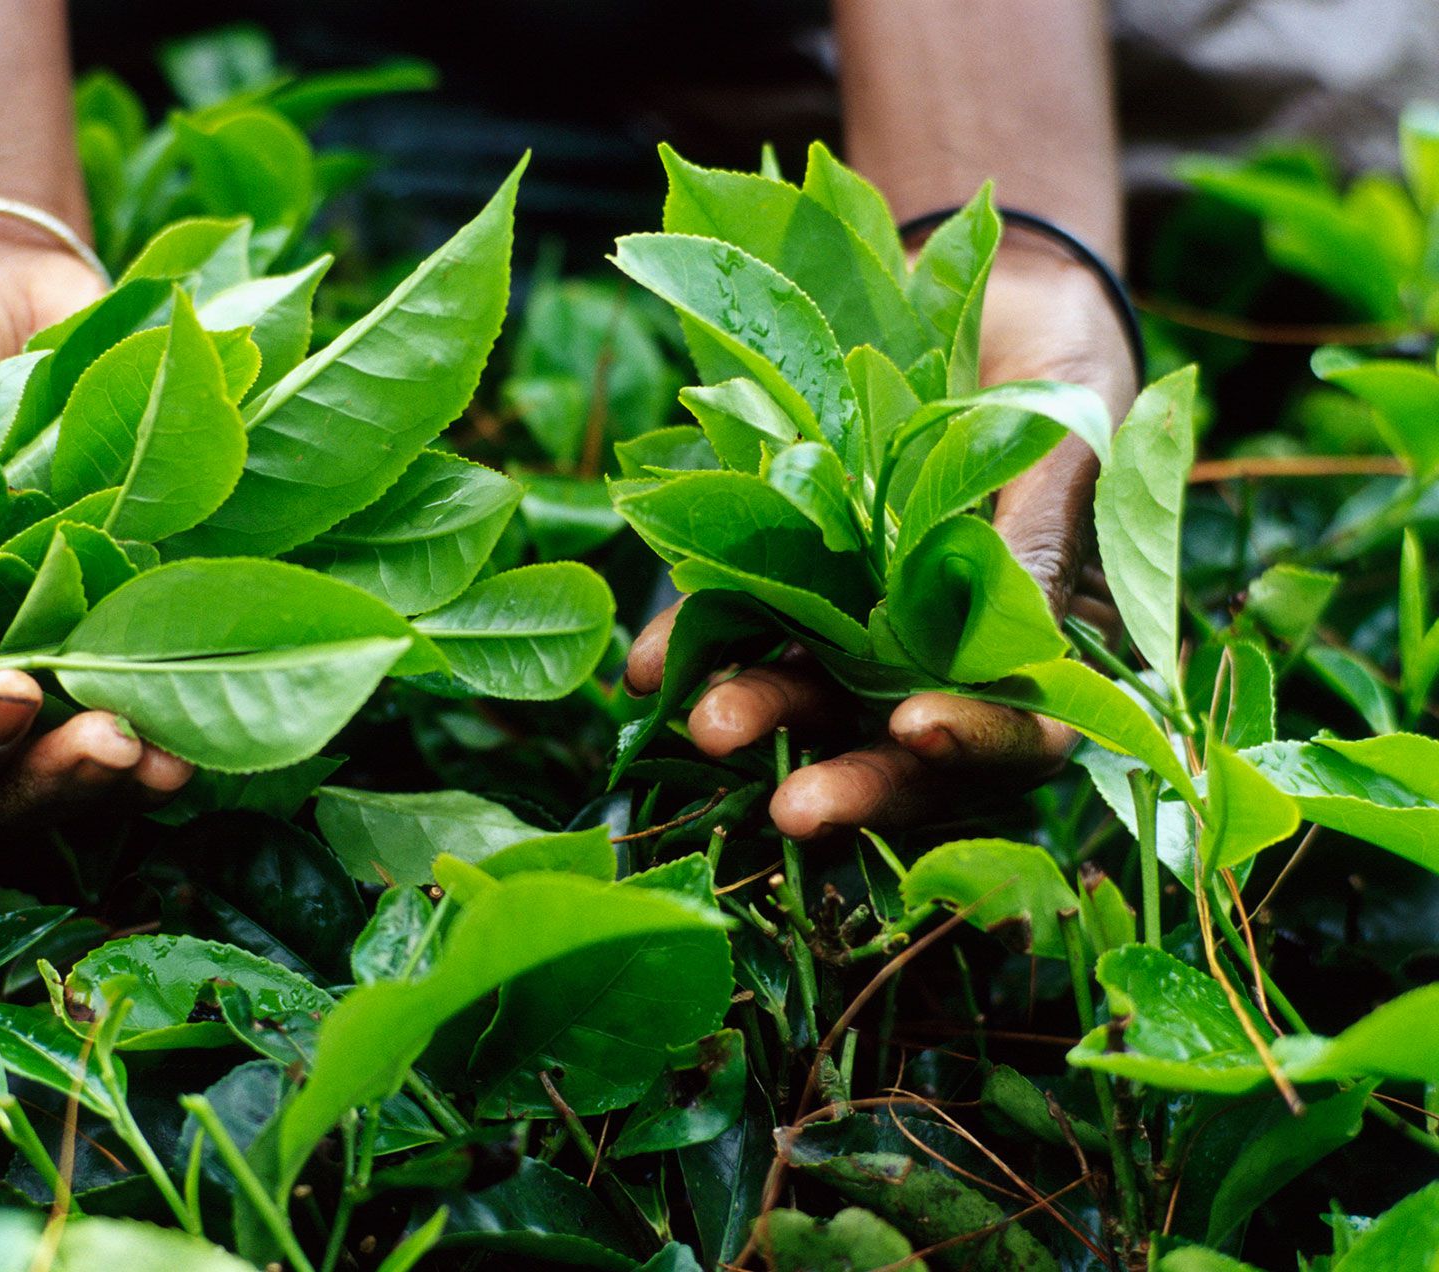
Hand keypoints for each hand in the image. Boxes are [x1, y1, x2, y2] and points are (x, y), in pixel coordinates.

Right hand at [0, 219, 192, 823]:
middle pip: (6, 784)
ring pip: (86, 756)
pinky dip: (191, 715)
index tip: (8, 696)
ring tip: (163, 756)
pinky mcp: (142, 603)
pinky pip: (166, 686)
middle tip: (106, 741)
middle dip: (53, 779)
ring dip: (125, 773)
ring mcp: (66, 642)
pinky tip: (208, 726)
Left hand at [624, 238, 1136, 840]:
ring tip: (705, 727)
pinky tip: (648, 671)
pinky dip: (698, 644)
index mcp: (1043, 644)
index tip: (915, 729)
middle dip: (851, 777)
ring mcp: (864, 621)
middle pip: (902, 743)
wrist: (991, 291)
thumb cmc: (1063, 371)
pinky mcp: (796, 573)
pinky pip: (744, 619)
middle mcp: (947, 652)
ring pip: (814, 693)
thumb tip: (1025, 642)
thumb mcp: (1067, 443)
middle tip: (792, 810)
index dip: (972, 745)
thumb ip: (1041, 538)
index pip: (1020, 733)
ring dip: (762, 715)